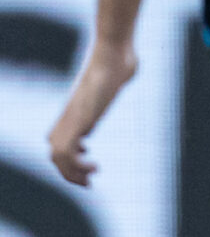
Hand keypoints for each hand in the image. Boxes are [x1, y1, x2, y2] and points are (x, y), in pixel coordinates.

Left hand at [48, 42, 138, 186]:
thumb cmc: (120, 57)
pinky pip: (66, 151)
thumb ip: (118, 77)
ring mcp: (72, 118)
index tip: (89, 163)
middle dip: (69, 172)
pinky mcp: (78, 121)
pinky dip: (77, 165)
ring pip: (57, 156)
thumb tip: (128, 67)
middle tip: (89, 184)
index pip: (58, 141)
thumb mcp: (117, 73)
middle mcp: (69, 116)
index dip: (68, 158)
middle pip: (54, 152)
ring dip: (72, 174)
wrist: (113, 52)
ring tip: (91, 181)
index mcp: (75, 109)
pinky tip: (95, 166)